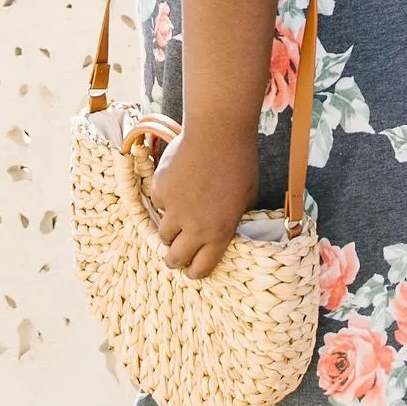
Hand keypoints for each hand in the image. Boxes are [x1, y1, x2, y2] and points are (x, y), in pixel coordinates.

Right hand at [147, 122, 259, 278]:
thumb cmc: (240, 163)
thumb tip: (222, 232)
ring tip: (179, 216)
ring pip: (163, 234)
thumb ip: (231, 221)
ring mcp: (174, 209)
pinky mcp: (160, 190)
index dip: (195, 272)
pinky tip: (179, 183)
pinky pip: (159, 203)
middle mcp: (194, 227)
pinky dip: (166, 198)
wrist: (219, 134)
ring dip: (170, 230)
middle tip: (177, 253)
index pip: (200, 269)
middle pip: (174, 259)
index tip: (193, 269)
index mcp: (219, 233)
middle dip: (176, 259)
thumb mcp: (246, 199)